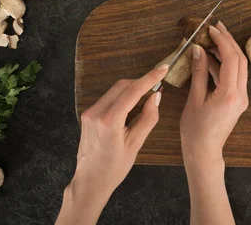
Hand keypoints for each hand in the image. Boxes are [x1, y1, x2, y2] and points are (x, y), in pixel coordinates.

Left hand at [56, 66, 165, 224]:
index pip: (132, 91)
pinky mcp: (88, 115)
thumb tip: (156, 96)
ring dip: (131, 90)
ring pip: (115, 90)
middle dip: (141, 83)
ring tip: (146, 99)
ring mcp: (89, 113)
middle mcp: (96, 113)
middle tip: (157, 86)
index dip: (150, 77)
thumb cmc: (114, 168)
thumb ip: (148, 117)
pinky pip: (108, 98)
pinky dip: (122, 98)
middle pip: (122, 86)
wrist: (90, 181)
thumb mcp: (136, 144)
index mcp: (109, 121)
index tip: (163, 69)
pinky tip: (131, 107)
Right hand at [180, 21, 248, 165]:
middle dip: (228, 41)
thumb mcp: (194, 99)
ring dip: (227, 51)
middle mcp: (240, 94)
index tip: (212, 29)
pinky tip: (211, 58)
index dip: (222, 41)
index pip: (231, 59)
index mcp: (230, 94)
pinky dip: (224, 64)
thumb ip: (199, 73)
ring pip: (239, 67)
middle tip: (216, 27)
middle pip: (240, 60)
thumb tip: (199, 50)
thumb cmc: (196, 130)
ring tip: (211, 39)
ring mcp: (241, 98)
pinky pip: (234, 76)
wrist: (204, 152)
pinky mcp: (237, 100)